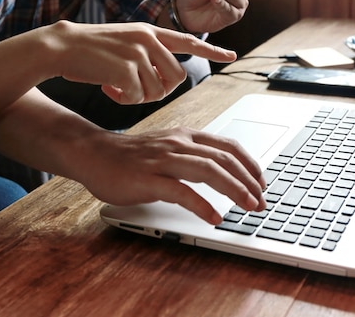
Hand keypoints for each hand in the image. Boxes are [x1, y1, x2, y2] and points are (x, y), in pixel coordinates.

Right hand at [39, 20, 236, 104]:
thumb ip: (147, 54)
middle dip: (160, 90)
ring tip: (117, 88)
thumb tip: (163, 80)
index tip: (232, 55)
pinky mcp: (127, 68)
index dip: (211, 49)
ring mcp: (138, 52)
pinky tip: (108, 89)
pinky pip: (139, 97)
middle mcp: (149, 39)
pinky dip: (125, 100)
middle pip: (176, 77)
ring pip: (159, 90)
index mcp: (150, 31)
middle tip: (135, 90)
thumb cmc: (90, 50)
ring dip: (140, 97)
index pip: (188, 40)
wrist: (61, 46)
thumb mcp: (124, 43)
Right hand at [74, 127, 266, 224]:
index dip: (250, 164)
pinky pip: (181, 191)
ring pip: (208, 171)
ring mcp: (163, 160)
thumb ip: (191, 156)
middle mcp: (178, 144)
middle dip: (248, 181)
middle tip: (262, 201)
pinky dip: (202, 206)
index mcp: (185, 135)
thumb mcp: (167, 148)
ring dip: (234, 190)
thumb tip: (222, 174)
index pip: (227, 145)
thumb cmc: (131, 156)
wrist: (93, 153)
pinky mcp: (148, 179)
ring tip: (249, 207)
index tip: (262, 181)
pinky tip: (214, 218)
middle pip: (224, 159)